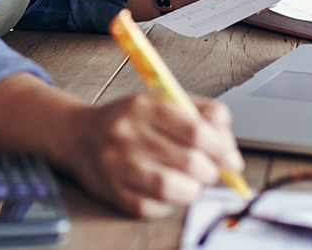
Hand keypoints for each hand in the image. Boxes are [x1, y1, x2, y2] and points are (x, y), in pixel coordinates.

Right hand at [56, 92, 243, 218]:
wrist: (79, 136)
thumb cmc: (129, 121)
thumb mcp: (164, 102)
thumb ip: (203, 115)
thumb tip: (232, 153)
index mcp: (145, 106)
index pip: (197, 131)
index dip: (221, 148)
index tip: (228, 157)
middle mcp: (129, 134)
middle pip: (190, 162)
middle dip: (210, 172)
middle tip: (208, 171)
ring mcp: (119, 165)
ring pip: (174, 189)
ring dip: (193, 190)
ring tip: (190, 183)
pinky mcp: (114, 193)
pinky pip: (154, 208)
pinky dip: (170, 204)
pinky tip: (167, 192)